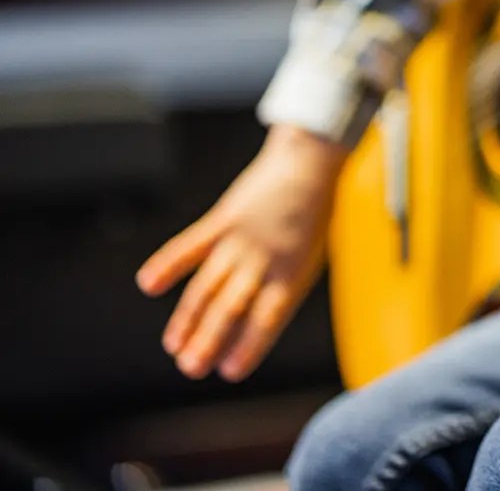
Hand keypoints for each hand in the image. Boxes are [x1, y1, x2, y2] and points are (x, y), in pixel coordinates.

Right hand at [136, 124, 346, 381]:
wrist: (311, 166)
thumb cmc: (312, 222)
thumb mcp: (307, 262)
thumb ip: (279, 293)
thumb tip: (247, 335)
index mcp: (293, 274)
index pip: (268, 318)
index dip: (248, 346)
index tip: (230, 372)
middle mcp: (267, 259)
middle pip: (232, 306)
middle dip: (209, 340)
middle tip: (190, 368)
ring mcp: (242, 238)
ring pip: (208, 285)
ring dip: (188, 318)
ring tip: (173, 345)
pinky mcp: (223, 218)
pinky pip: (190, 244)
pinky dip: (167, 263)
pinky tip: (147, 284)